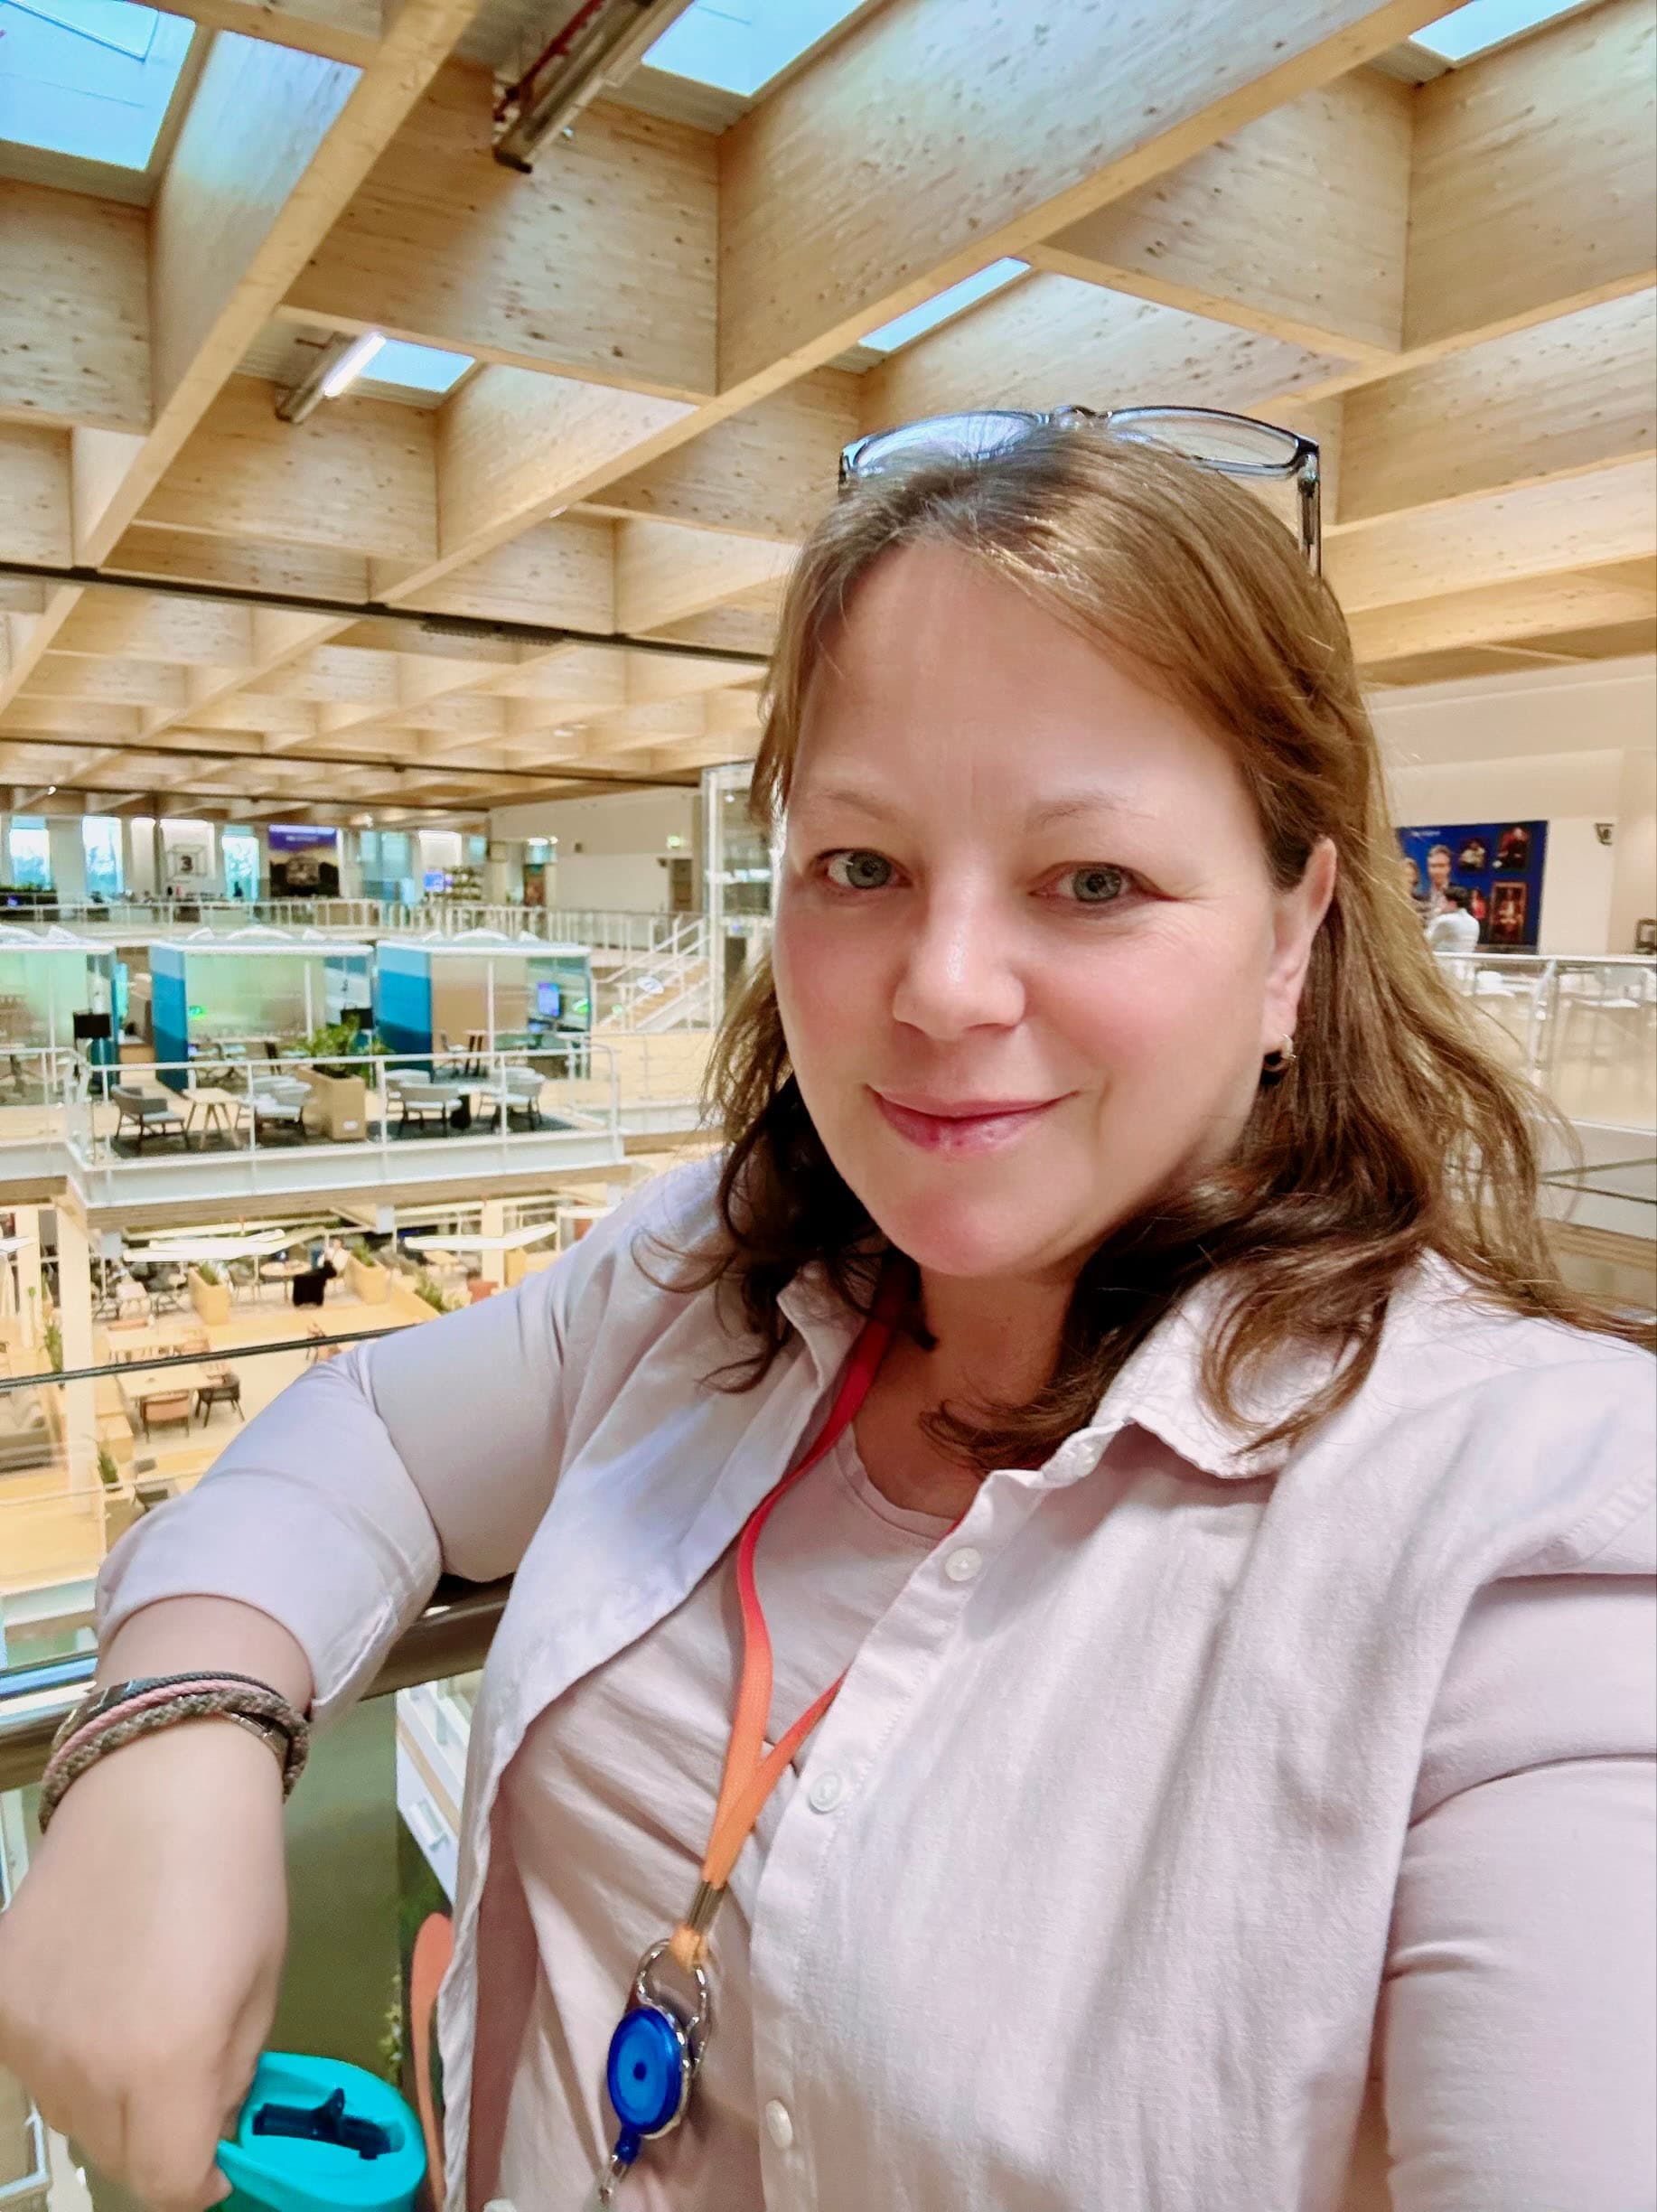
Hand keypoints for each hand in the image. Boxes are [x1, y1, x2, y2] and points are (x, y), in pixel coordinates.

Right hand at [0, 1720, 288, 2211]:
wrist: (160, 1778)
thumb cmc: (236, 1873)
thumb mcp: (263, 1983)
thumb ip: (230, 2075)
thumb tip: (210, 2128)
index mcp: (165, 2065)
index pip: (170, 2184)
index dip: (202, 2181)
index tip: (220, 2157)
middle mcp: (83, 2067)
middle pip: (117, 2156)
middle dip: (160, 2136)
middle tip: (190, 2076)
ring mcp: (27, 2036)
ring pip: (72, 2114)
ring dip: (110, 2097)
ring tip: (145, 2018)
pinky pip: (34, 2062)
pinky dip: (68, 2051)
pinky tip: (99, 1990)